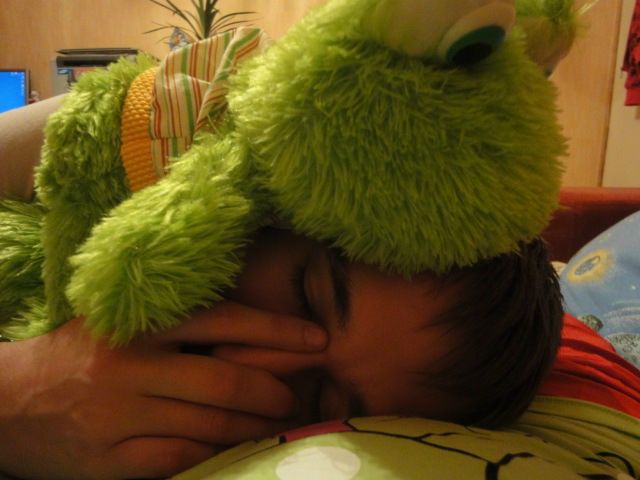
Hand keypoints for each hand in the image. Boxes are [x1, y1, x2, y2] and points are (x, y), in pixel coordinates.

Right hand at [0, 302, 326, 479]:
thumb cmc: (81, 353)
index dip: (277, 329)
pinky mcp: (111, 460)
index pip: (224, 319)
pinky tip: (240, 452)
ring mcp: (121, 416)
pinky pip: (180, 461)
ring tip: (282, 424)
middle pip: (224, 380)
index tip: (317, 339)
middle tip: (299, 395)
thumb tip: (252, 327)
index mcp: (140, 323)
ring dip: (255, 428)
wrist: (8, 401)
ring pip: (209, 426)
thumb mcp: (123, 322)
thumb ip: (179, 321)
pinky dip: (218, 457)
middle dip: (273, 390)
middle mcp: (132, 366)